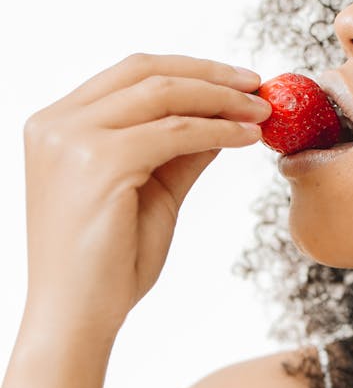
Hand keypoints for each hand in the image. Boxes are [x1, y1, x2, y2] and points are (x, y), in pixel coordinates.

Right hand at [20, 54, 270, 344]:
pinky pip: (175, 132)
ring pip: (164, 95)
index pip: (129, 74)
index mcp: (57, 124)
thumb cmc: (108, 264)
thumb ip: (179, 150)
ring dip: (221, 100)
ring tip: (261, 113)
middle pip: (145, 71)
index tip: (235, 79)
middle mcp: (57, 123)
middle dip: (210, 74)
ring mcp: (72, 139)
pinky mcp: (98, 162)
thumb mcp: (151, 191)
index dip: (189, 69)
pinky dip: (218, 130)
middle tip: (257, 86)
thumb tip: (223, 116)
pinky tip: (246, 138)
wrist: (77, 318)